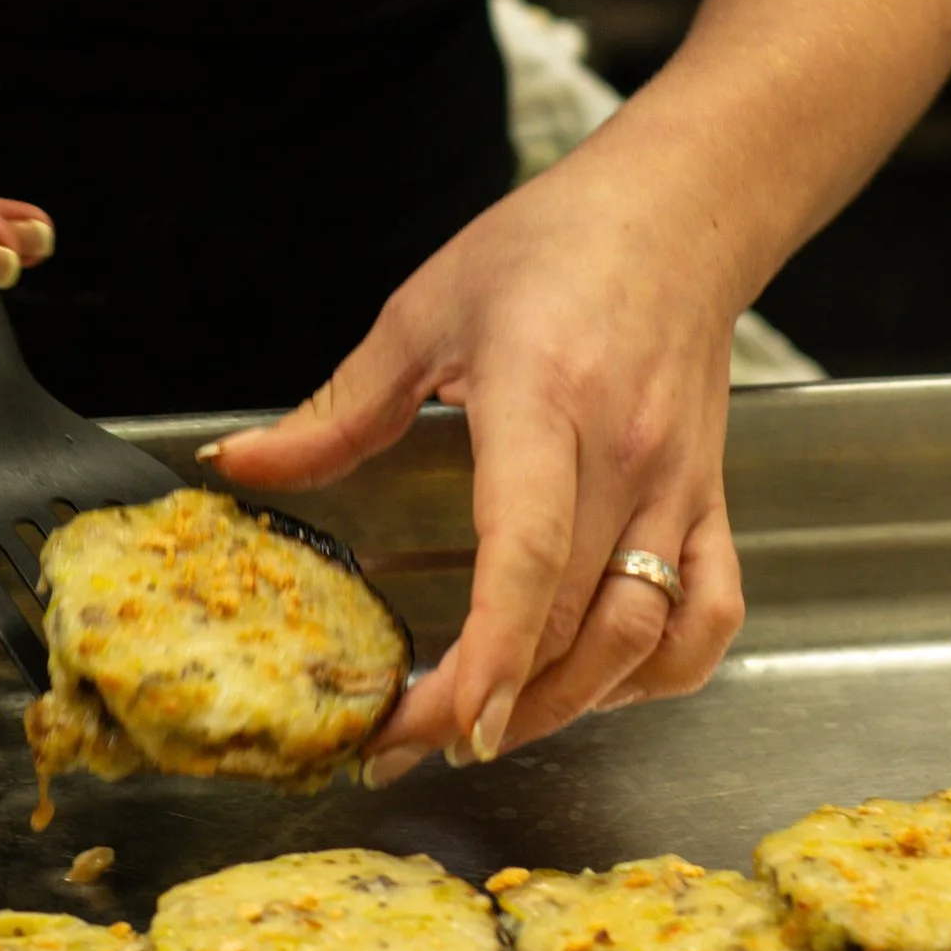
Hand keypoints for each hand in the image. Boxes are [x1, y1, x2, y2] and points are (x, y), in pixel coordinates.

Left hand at [209, 126, 745, 773]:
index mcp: (545, 402)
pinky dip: (657, 671)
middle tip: (404, 739)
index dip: (490, 654)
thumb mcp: (419, 312)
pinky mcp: (712, 500)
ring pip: (642, 637)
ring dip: (565, 704)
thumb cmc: (546, 248)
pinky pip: (708, 616)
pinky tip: (595, 684)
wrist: (675, 212)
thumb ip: (334, 410)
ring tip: (484, 727)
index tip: (442, 722)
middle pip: (572, 620)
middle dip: (489, 705)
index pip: (527, 553)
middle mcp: (624, 457)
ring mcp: (679, 487)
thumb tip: (237, 464)